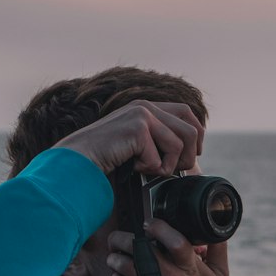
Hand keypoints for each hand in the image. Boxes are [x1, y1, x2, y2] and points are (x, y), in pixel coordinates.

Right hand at [54, 100, 203, 179]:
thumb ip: (157, 138)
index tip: (192, 154)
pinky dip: (149, 169)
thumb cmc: (104, 155)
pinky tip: (133, 167)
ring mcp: (142, 114)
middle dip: (189, 155)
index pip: (186, 112)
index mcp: (146, 106)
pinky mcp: (138, 128)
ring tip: (147, 168)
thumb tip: (189, 154)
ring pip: (179, 144)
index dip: (196, 134)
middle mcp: (146, 106)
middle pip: (190, 129)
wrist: (79, 159)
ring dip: (168, 165)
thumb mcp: (135, 142)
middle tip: (175, 169)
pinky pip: (161, 157)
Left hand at [105, 216, 232, 275]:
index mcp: (191, 269)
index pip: (175, 241)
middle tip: (119, 238)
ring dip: (115, 258)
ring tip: (114, 256)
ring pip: (126, 267)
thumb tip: (212, 226)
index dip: (158, 227)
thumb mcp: (221, 274)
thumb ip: (217, 247)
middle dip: (124, 239)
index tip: (149, 224)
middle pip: (142, 251)